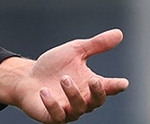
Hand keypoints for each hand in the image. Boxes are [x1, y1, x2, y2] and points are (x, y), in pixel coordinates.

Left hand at [0, 28, 128, 122]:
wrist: (27, 78)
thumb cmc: (53, 67)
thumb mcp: (74, 51)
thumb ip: (96, 45)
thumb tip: (119, 33)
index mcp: (90, 85)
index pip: (108, 87)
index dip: (116, 86)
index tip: (123, 83)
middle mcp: (83, 100)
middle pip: (96, 101)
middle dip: (97, 92)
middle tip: (94, 79)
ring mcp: (68, 110)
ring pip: (78, 108)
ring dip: (73, 94)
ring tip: (64, 78)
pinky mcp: (52, 116)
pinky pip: (57, 115)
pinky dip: (52, 104)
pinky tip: (45, 91)